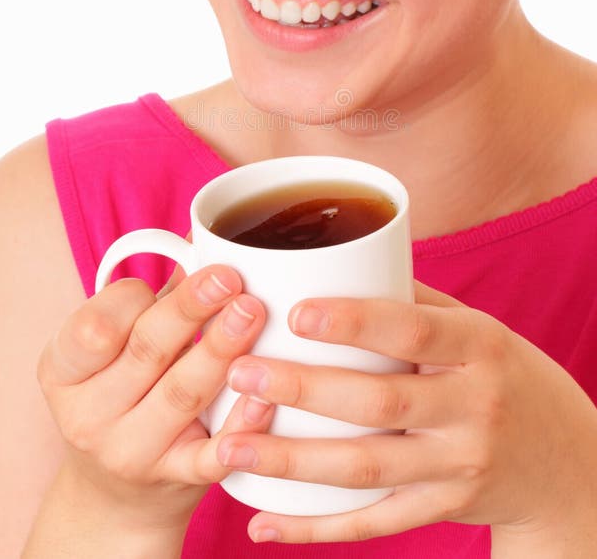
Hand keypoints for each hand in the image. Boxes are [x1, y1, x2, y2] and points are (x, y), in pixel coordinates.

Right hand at [37, 262, 274, 532]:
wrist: (116, 495)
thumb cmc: (125, 393)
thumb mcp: (119, 347)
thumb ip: (157, 298)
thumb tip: (204, 235)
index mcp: (65, 371)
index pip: (96, 327)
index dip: (136, 297)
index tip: (178, 272)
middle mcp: (89, 414)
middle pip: (147, 351)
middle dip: (190, 309)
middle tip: (229, 277)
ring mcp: (131, 452)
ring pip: (183, 394)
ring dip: (221, 350)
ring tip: (254, 312)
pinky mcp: (175, 480)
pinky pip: (210, 456)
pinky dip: (241, 426)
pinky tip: (266, 395)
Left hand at [217, 281, 596, 547]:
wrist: (568, 461)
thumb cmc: (506, 375)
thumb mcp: (478, 330)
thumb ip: (414, 303)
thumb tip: (335, 267)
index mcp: (480, 347)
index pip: (414, 330)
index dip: (354, 321)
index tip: (296, 312)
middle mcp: (474, 408)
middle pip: (382, 401)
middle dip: (304, 389)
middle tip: (241, 374)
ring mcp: (461, 467)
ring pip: (369, 468)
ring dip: (294, 462)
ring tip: (232, 449)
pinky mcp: (446, 510)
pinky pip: (376, 523)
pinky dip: (318, 527)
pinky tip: (266, 524)